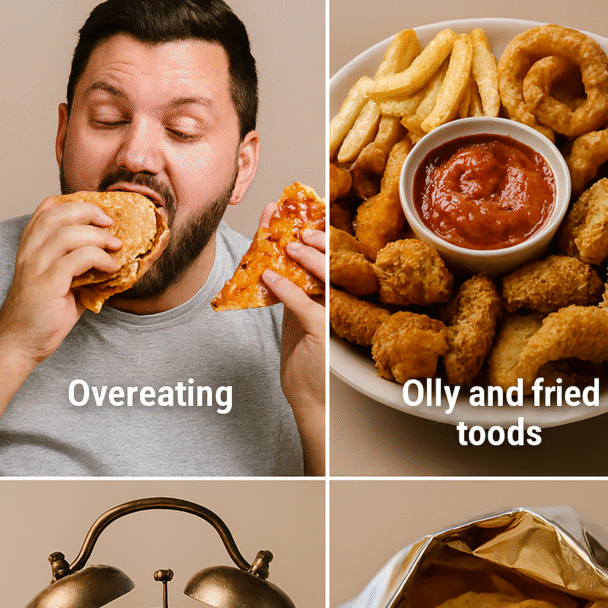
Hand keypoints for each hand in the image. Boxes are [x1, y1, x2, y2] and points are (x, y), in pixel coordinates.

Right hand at [0, 196, 121, 440]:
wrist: (22, 342)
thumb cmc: (43, 314)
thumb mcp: (63, 282)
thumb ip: (81, 266)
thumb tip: (114, 258)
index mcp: (32, 245)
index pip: (49, 207)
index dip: (77, 201)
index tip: (101, 211)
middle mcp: (30, 250)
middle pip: (58, 213)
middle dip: (90, 212)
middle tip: (112, 225)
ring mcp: (36, 266)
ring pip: (68, 233)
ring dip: (98, 237)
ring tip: (117, 247)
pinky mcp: (47, 283)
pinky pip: (77, 260)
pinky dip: (100, 259)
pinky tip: (111, 269)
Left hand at [258, 204, 325, 475]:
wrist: (310, 398)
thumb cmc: (304, 363)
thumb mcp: (295, 321)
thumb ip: (290, 295)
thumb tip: (273, 267)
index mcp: (333, 297)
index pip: (324, 256)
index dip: (307, 231)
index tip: (287, 208)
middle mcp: (338, 302)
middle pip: (329, 259)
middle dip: (309, 235)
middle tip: (291, 219)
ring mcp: (332, 315)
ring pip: (322, 276)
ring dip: (302, 256)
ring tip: (286, 242)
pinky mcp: (321, 330)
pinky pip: (301, 302)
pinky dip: (284, 288)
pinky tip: (269, 276)